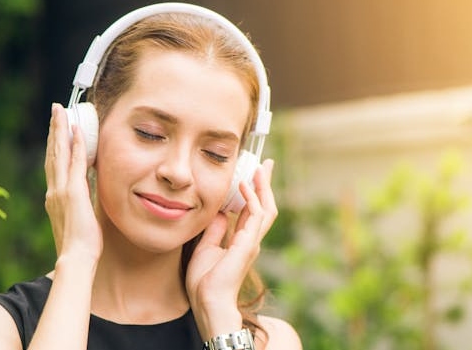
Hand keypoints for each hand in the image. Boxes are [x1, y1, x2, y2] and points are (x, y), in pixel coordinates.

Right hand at [44, 103, 102, 263]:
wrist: (76, 258)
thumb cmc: (81, 244)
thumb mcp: (81, 218)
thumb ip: (83, 203)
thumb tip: (90, 192)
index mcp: (55, 197)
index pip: (55, 164)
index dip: (56, 145)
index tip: (59, 128)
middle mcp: (54, 190)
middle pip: (53, 153)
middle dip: (55, 130)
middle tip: (57, 110)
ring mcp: (61, 190)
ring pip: (60, 153)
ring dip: (61, 130)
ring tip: (62, 111)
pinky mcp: (73, 192)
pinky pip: (75, 163)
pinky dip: (75, 145)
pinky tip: (77, 131)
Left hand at [185, 159, 277, 338]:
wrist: (209, 301)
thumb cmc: (205, 281)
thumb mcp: (206, 248)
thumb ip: (215, 230)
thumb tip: (219, 212)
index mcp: (241, 241)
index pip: (251, 211)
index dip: (253, 192)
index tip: (251, 174)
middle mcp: (250, 239)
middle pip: (264, 206)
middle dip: (265, 184)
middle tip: (265, 164)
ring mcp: (252, 241)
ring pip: (265, 208)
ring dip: (263, 186)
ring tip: (260, 168)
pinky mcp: (248, 243)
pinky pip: (255, 215)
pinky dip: (252, 198)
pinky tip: (244, 185)